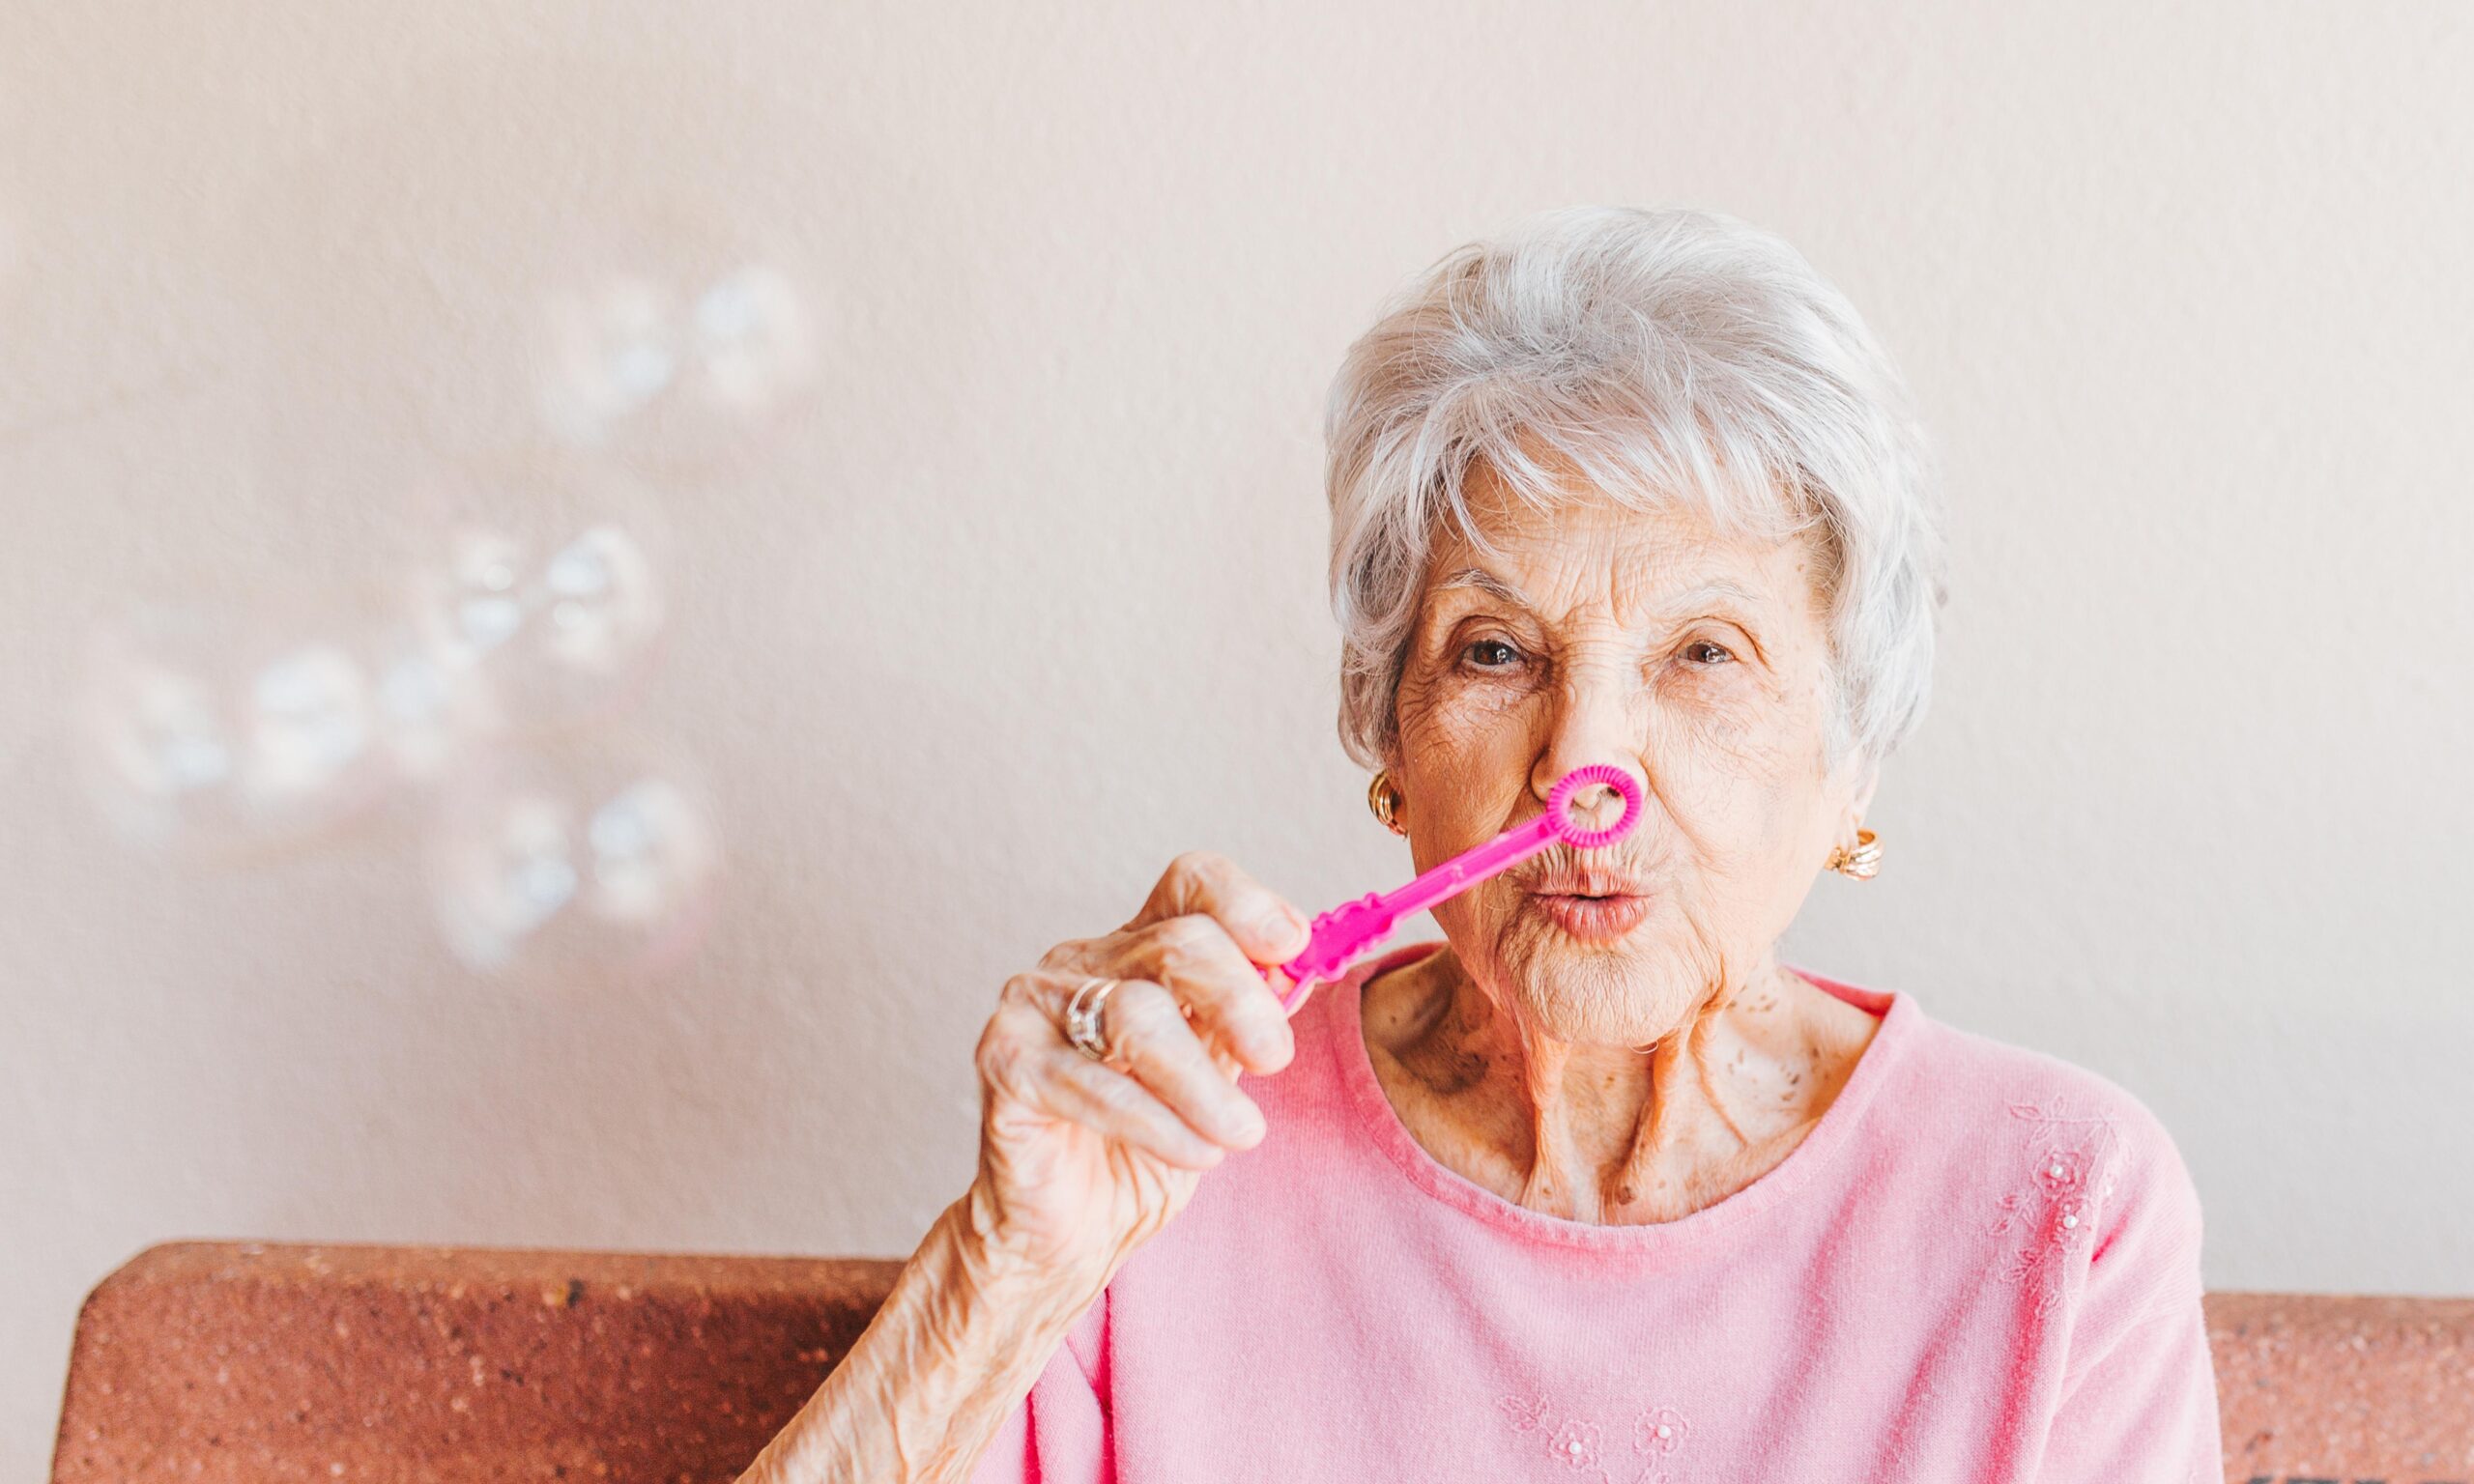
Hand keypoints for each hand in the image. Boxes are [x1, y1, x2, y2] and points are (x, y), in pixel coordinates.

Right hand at [963, 851, 1310, 1287]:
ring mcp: (1034, 1008)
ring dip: (1203, 1081)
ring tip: (1242, 1133)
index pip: (1191, 884)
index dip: (1247, 904)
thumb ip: (1247, 1021)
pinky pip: (1091, 1084)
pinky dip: (1158, 1121)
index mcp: (1137, 950)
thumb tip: (1301, 968)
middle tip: (1275, 1059)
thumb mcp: (1216, 1077)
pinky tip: (1198, 1152)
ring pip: (1138, 1013)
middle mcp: (1080, 963)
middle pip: (1178, 943)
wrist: (1069, 1234)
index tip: (1292, 949)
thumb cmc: (1145, 1150)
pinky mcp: (1005, 1065)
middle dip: (1241, 1000)